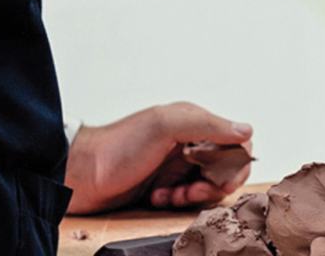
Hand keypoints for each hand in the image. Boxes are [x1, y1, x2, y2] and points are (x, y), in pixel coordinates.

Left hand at [64, 102, 253, 213]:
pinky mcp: (164, 188)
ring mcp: (176, 167)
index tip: (222, 179)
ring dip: (194, 195)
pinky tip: (157, 198)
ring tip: (172, 196)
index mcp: (194, 123)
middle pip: (225, 168)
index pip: (237, 141)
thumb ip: (207, 125)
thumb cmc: (117, 146)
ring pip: (207, 187)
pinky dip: (176, 202)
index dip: (236, 163)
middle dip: (213, 184)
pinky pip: (186, 200)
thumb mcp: (164, 126)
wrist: (79, 175)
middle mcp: (189, 144)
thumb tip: (245, 130)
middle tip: (192, 191)